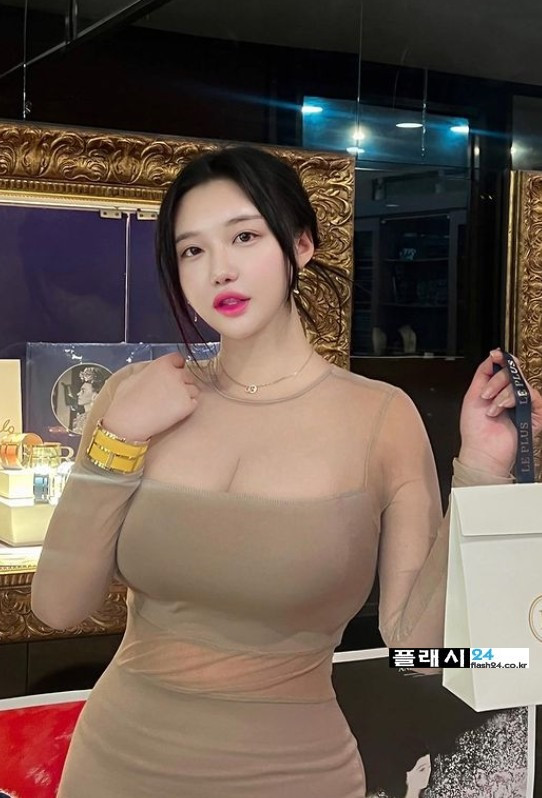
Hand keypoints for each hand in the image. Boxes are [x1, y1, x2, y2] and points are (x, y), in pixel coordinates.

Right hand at [101, 353, 200, 440]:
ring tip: (169, 406)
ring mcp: (183, 389)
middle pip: (187, 375)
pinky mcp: (188, 405)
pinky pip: (193, 403)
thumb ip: (148, 372)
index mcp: (162, 364)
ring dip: (185, 396)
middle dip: (181, 383)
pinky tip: (172, 413)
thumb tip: (151, 373)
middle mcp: (175, 374)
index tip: (174, 374)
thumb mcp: (132, 378)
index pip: (178, 358)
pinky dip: (187, 408)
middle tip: (169, 395)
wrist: (128, 422)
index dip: (176, 367)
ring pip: (193, 390)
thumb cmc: (126, 402)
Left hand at [458, 349, 541, 475]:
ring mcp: (525, 404)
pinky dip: (510, 400)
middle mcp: (513, 396)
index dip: (503, 359)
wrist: (481, 450)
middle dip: (496, 381)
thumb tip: (494, 354)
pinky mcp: (535, 413)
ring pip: (520, 382)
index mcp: (499, 390)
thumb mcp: (474, 394)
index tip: (495, 355)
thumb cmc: (476, 430)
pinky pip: (529, 394)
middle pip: (513, 372)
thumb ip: (484, 372)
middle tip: (485, 395)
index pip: (507, 368)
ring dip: (501, 394)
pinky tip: (501, 410)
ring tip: (492, 408)